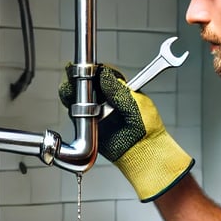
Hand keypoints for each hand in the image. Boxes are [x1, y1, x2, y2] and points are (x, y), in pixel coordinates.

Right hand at [59, 64, 193, 200]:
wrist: (143, 152)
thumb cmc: (148, 128)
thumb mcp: (137, 104)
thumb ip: (119, 91)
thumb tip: (104, 75)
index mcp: (120, 89)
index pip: (102, 74)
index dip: (93, 70)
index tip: (87, 68)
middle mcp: (106, 99)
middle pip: (86, 83)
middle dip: (78, 78)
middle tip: (75, 77)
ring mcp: (96, 112)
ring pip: (78, 97)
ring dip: (73, 92)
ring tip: (74, 90)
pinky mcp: (88, 125)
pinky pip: (77, 115)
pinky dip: (74, 109)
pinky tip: (77, 106)